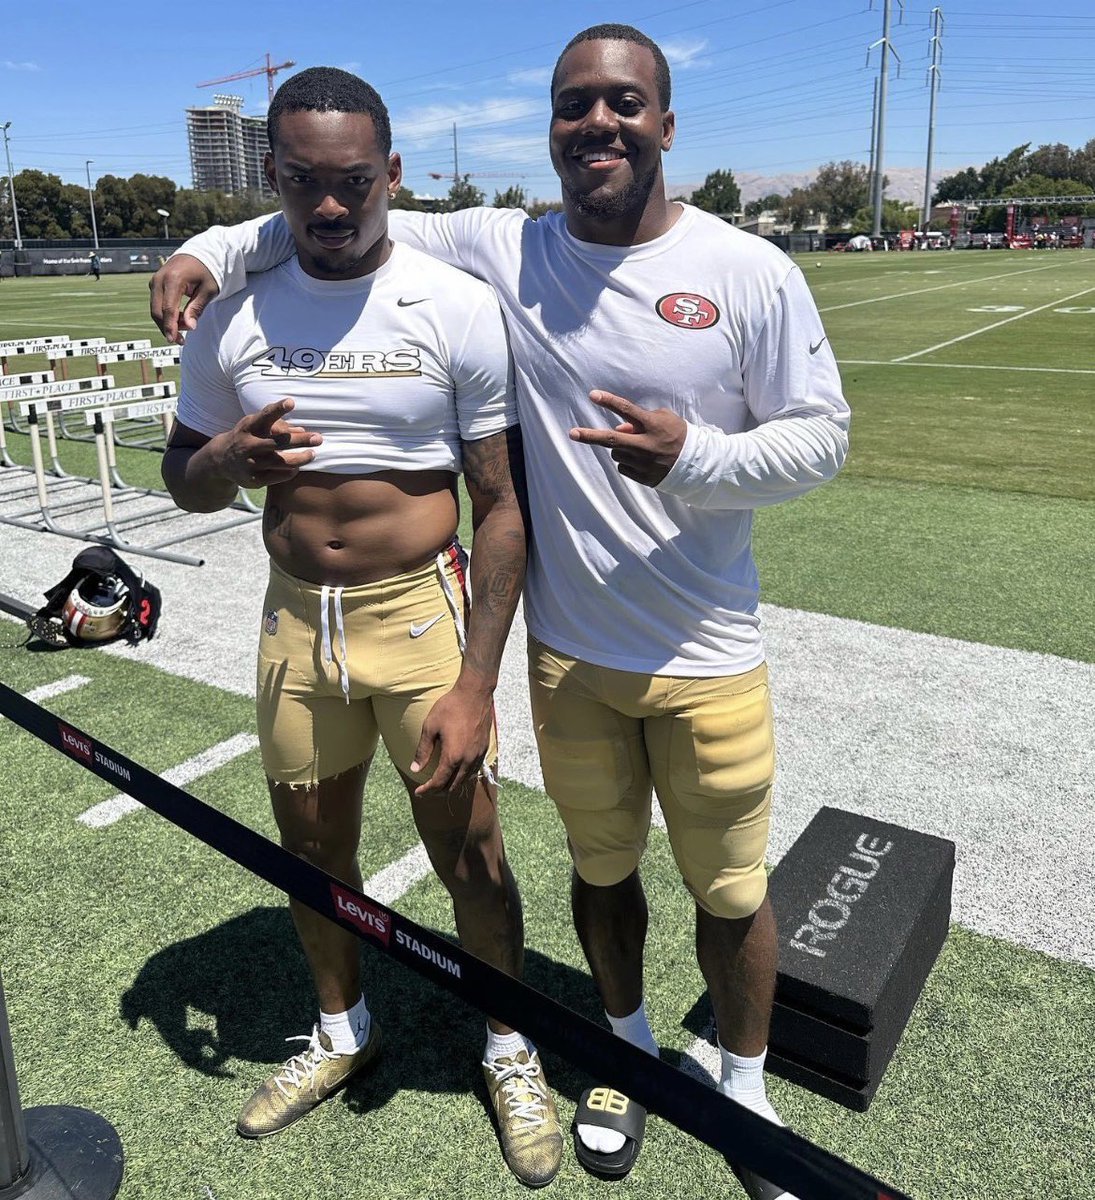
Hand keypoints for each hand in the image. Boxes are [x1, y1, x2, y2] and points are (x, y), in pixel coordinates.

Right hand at [149, 254, 219, 344]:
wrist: (199, 254)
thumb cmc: (207, 272)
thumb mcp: (208, 290)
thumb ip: (197, 308)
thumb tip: (189, 327)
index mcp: (174, 279)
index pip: (168, 309)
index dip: (171, 327)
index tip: (175, 340)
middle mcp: (160, 279)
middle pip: (157, 311)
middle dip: (168, 328)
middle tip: (182, 340)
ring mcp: (155, 281)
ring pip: (155, 309)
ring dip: (167, 323)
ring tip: (185, 327)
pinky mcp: (154, 284)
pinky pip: (156, 304)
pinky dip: (166, 314)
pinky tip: (179, 319)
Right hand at [211, 397, 321, 487]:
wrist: (221, 460)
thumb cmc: (248, 437)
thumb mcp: (256, 425)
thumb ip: (278, 425)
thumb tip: (301, 430)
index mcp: (249, 426)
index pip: (265, 416)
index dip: (278, 409)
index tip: (291, 402)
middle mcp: (248, 444)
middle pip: (278, 442)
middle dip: (300, 440)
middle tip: (318, 438)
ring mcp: (250, 463)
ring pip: (281, 462)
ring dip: (300, 458)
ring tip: (312, 454)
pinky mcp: (253, 479)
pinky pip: (278, 476)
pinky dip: (291, 471)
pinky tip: (296, 467)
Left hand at [410, 682, 493, 796]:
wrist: (475, 693)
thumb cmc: (450, 707)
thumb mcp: (430, 727)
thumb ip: (423, 751)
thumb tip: (415, 769)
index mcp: (453, 756)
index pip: (439, 782)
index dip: (427, 790)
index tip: (418, 793)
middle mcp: (468, 760)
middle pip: (453, 785)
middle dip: (439, 791)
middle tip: (427, 791)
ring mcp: (478, 755)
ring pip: (465, 779)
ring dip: (452, 785)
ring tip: (441, 784)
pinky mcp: (484, 748)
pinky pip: (473, 770)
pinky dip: (463, 776)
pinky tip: (457, 772)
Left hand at [569, 390, 686, 486]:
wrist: (695, 464)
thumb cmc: (678, 434)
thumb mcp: (664, 419)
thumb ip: (639, 420)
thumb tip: (619, 428)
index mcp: (652, 426)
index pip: (627, 410)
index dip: (609, 402)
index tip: (593, 395)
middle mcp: (646, 444)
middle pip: (611, 439)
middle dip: (589, 436)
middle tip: (572, 434)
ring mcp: (643, 463)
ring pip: (617, 453)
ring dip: (622, 448)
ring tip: (640, 448)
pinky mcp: (643, 477)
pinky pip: (623, 467)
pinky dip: (628, 462)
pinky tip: (643, 461)